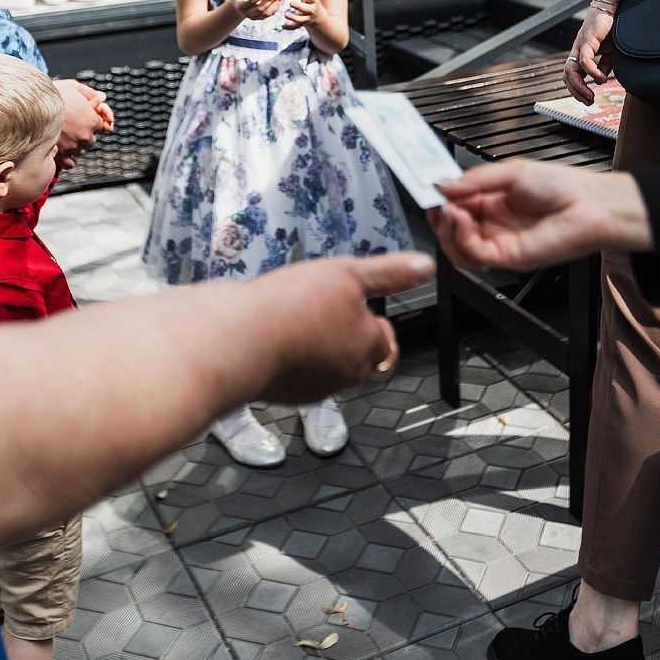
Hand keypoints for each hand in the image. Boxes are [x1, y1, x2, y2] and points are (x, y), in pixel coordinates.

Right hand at [54, 80, 113, 167]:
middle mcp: (85, 136)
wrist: (32, 105)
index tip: (84, 118)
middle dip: (84, 134)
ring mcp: (72, 146)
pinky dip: (68, 159)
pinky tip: (64, 152)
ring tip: (65, 136)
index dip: (92, 121)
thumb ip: (90, 93)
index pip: (101, 126)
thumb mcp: (74, 87)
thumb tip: (102, 97)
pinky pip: (69, 163)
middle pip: (91, 140)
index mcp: (92, 121)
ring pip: (80, 151)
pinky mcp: (59, 154)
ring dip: (76, 145)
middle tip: (73, 126)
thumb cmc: (52, 94)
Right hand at [232, 0, 283, 20]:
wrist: (238, 11)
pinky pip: (269, 15)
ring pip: (266, 13)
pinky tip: (278, 1)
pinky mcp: (259, 19)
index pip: (252, 1)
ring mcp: (254, 17)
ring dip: (274, 4)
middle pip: (260, 8)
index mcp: (241, 6)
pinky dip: (275, 8)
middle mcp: (247, 13)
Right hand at [254, 252, 434, 403]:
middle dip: (350, 336)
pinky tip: (278, 335)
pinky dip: (293, 358)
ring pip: (329, 367)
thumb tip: (423, 267)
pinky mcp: (282, 392)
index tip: (367, 311)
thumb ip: (389, 273)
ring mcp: (312, 387)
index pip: (386, 342)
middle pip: (360, 358)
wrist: (236, 341)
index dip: (378, 324)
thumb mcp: (347, 274)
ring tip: (301, 317)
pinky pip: (297, 375)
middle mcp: (344, 374)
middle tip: (330, 310)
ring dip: (321, 346)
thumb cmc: (291, 308)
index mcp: (365, 347)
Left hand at [282, 0, 319, 28]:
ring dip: (293, 18)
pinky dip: (289, 27)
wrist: (319, 18)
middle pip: (306, 9)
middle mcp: (311, 10)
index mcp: (313, 1)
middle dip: (299, 6)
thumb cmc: (312, 2)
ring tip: (285, 15)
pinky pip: (296, 27)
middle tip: (291, 3)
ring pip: (301, 20)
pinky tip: (282, 26)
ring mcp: (307, 18)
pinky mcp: (302, 24)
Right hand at [429, 160, 633, 271]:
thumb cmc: (560, 185)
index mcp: (491, 202)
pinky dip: (460, 238)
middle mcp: (492, 225)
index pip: (454, 206)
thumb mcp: (510, 172)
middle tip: (435, 204)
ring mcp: (498, 242)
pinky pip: (473, 255)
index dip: (440, 202)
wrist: (588, 205)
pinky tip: (460, 219)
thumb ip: (475, 180)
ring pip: (456, 248)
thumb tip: (442, 185)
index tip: (429, 192)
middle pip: (451, 231)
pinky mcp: (506, 257)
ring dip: (446, 231)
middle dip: (438, 218)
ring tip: (448, 211)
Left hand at [562, 7, 614, 103]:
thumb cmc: (612, 27)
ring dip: (579, 86)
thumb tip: (600, 80)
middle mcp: (577, 50)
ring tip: (591, 95)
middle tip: (589, 102)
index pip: (572, 75)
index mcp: (581, 54)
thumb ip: (604, 65)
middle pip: (567, 76)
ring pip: (570, 70)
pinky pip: (584, 60)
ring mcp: (580, 45)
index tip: (588, 99)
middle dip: (576, 92)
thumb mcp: (610, 52)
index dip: (577, 89)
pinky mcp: (587, 39)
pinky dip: (591, 72)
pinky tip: (601, 79)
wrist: (614, 6)